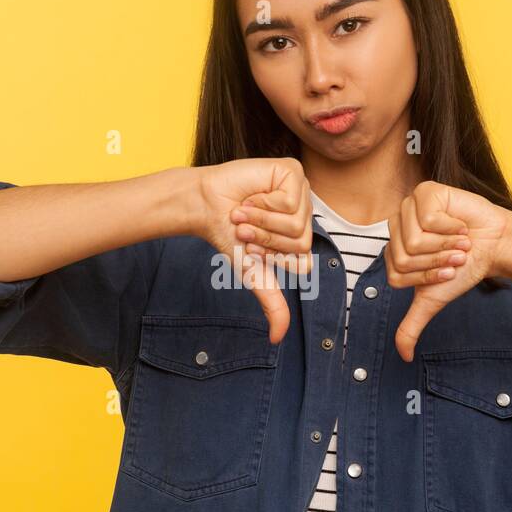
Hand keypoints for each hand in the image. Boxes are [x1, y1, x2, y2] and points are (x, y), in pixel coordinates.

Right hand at [194, 157, 312, 343]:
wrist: (205, 206)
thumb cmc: (229, 235)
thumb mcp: (254, 273)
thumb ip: (272, 303)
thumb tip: (278, 339)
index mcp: (302, 236)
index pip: (302, 261)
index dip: (271, 258)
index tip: (251, 248)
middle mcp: (306, 213)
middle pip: (301, 242)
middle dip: (265, 239)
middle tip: (245, 227)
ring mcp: (302, 191)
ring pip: (296, 223)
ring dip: (261, 221)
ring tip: (244, 211)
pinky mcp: (293, 172)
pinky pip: (289, 201)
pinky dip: (262, 203)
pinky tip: (251, 195)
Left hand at [386, 181, 511, 361]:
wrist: (494, 246)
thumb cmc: (463, 268)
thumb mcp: (433, 300)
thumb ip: (412, 326)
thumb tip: (402, 356)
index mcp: (391, 251)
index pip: (397, 275)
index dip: (427, 277)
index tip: (446, 271)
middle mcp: (395, 227)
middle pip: (403, 258)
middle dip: (437, 262)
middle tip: (455, 255)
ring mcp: (407, 207)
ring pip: (415, 240)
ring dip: (446, 245)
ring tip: (459, 240)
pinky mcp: (424, 192)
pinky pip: (430, 219)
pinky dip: (452, 227)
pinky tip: (460, 224)